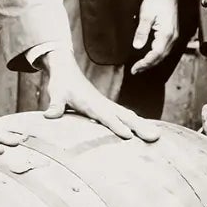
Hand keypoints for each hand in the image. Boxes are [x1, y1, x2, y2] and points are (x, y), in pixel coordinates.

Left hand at [40, 53, 156, 141]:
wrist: (66, 69)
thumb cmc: (61, 83)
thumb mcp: (56, 93)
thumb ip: (55, 105)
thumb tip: (49, 116)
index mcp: (92, 103)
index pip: (105, 116)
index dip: (116, 126)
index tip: (128, 135)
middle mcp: (103, 104)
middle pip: (124, 117)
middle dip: (139, 127)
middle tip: (155, 137)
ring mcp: (107, 105)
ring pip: (128, 116)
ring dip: (142, 125)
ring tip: (156, 136)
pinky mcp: (107, 107)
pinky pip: (124, 115)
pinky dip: (136, 122)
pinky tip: (144, 129)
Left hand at [128, 0, 182, 73]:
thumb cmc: (158, 0)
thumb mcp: (146, 14)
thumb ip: (142, 31)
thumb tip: (137, 46)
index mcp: (166, 34)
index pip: (155, 55)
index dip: (144, 64)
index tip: (134, 69)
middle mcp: (173, 37)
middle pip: (160, 57)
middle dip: (147, 65)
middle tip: (135, 70)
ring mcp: (175, 36)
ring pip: (163, 55)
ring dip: (152, 62)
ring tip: (141, 66)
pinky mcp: (173, 33)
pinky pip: (165, 49)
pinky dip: (157, 55)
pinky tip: (150, 56)